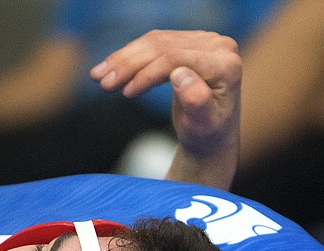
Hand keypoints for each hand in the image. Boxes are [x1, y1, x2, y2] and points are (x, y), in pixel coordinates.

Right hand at [91, 29, 241, 183]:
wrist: (210, 136)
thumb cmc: (206, 135)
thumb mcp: (202, 124)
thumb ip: (196, 100)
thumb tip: (181, 76)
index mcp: (226, 64)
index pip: (177, 59)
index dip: (147, 74)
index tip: (124, 94)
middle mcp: (219, 46)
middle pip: (164, 47)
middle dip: (129, 64)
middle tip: (100, 81)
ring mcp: (205, 41)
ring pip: (155, 42)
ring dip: (123, 59)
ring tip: (97, 76)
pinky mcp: (191, 42)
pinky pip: (156, 43)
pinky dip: (131, 56)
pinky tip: (110, 67)